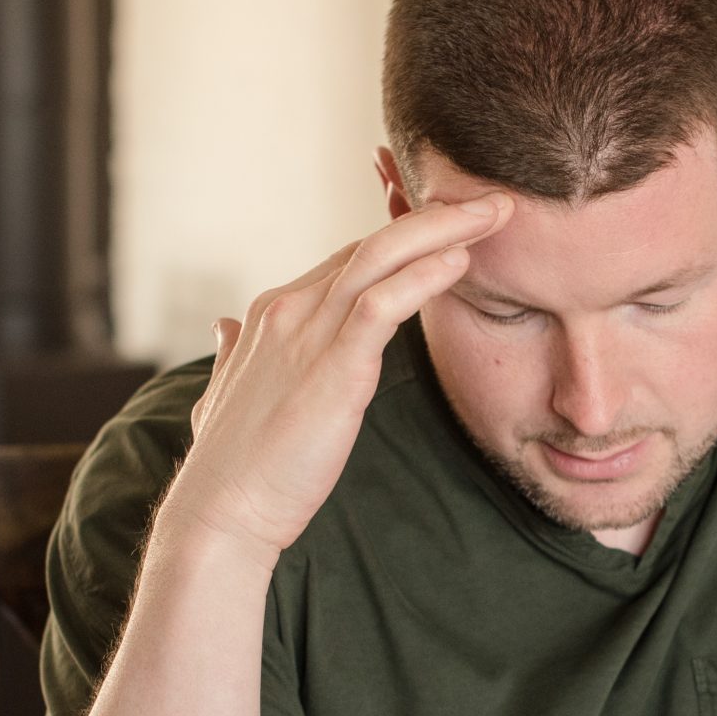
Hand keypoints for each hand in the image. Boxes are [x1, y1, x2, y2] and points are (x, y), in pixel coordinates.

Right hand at [160, 196, 513, 558]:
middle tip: (491, 202)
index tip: (454, 227)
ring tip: (496, 212)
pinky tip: (463, 261)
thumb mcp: (226, 393)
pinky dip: (424, 276)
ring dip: (444, 229)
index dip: (405, 239)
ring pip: (381, 256)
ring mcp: (305, 332)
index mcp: (274, 312)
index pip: (351, 258)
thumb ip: (232, 354)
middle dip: (437, 216)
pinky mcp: (331, 366)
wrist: (220, 513)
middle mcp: (289, 309)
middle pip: (372, 243)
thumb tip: (223, 327)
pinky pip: (382, 304)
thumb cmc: (232, 464)